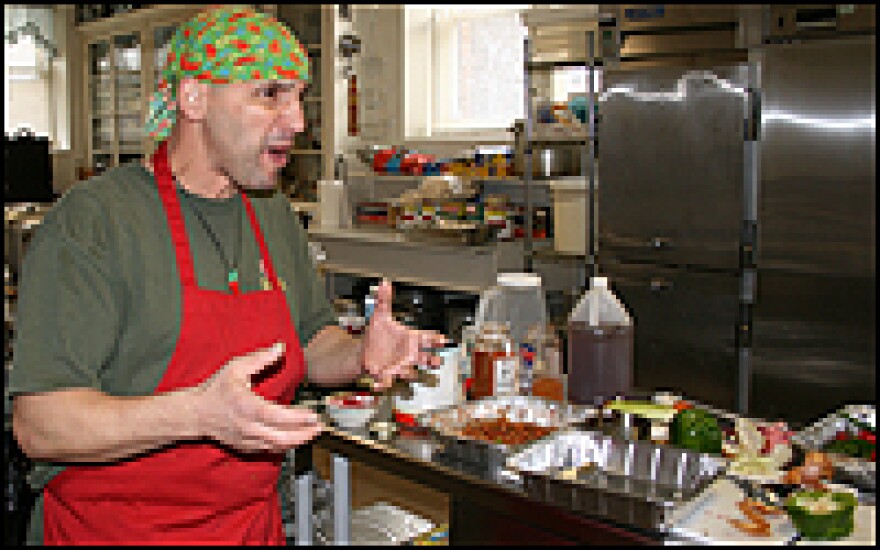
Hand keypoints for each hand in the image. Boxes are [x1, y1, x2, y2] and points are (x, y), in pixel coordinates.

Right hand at [190, 342, 323, 452]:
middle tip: (320, 427)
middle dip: (304, 434)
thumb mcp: (235, 368)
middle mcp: (248, 427)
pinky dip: (284, 447)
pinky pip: (269, 451)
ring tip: (313, 433)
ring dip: (297, 441)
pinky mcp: (245, 447)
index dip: (297, 418)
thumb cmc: (216, 389)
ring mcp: (247, 440)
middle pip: (281, 437)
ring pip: (277, 446)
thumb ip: (260, 358)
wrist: (196, 414)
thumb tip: (280, 347)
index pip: (277, 416)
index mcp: (247, 407)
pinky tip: (296, 440)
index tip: (313, 415)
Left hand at [361, 280, 448, 390]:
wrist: (365, 352)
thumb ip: (384, 300)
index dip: (435, 339)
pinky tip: (378, 383)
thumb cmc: (379, 336)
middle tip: (437, 362)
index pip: (427, 338)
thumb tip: (384, 282)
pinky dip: (383, 383)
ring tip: (409, 374)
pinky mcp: (387, 375)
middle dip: (431, 360)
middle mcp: (409, 354)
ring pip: (410, 373)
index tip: (443, 339)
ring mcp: (400, 366)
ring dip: (410, 374)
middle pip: (425, 358)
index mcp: (410, 339)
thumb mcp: (380, 316)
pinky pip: (387, 381)